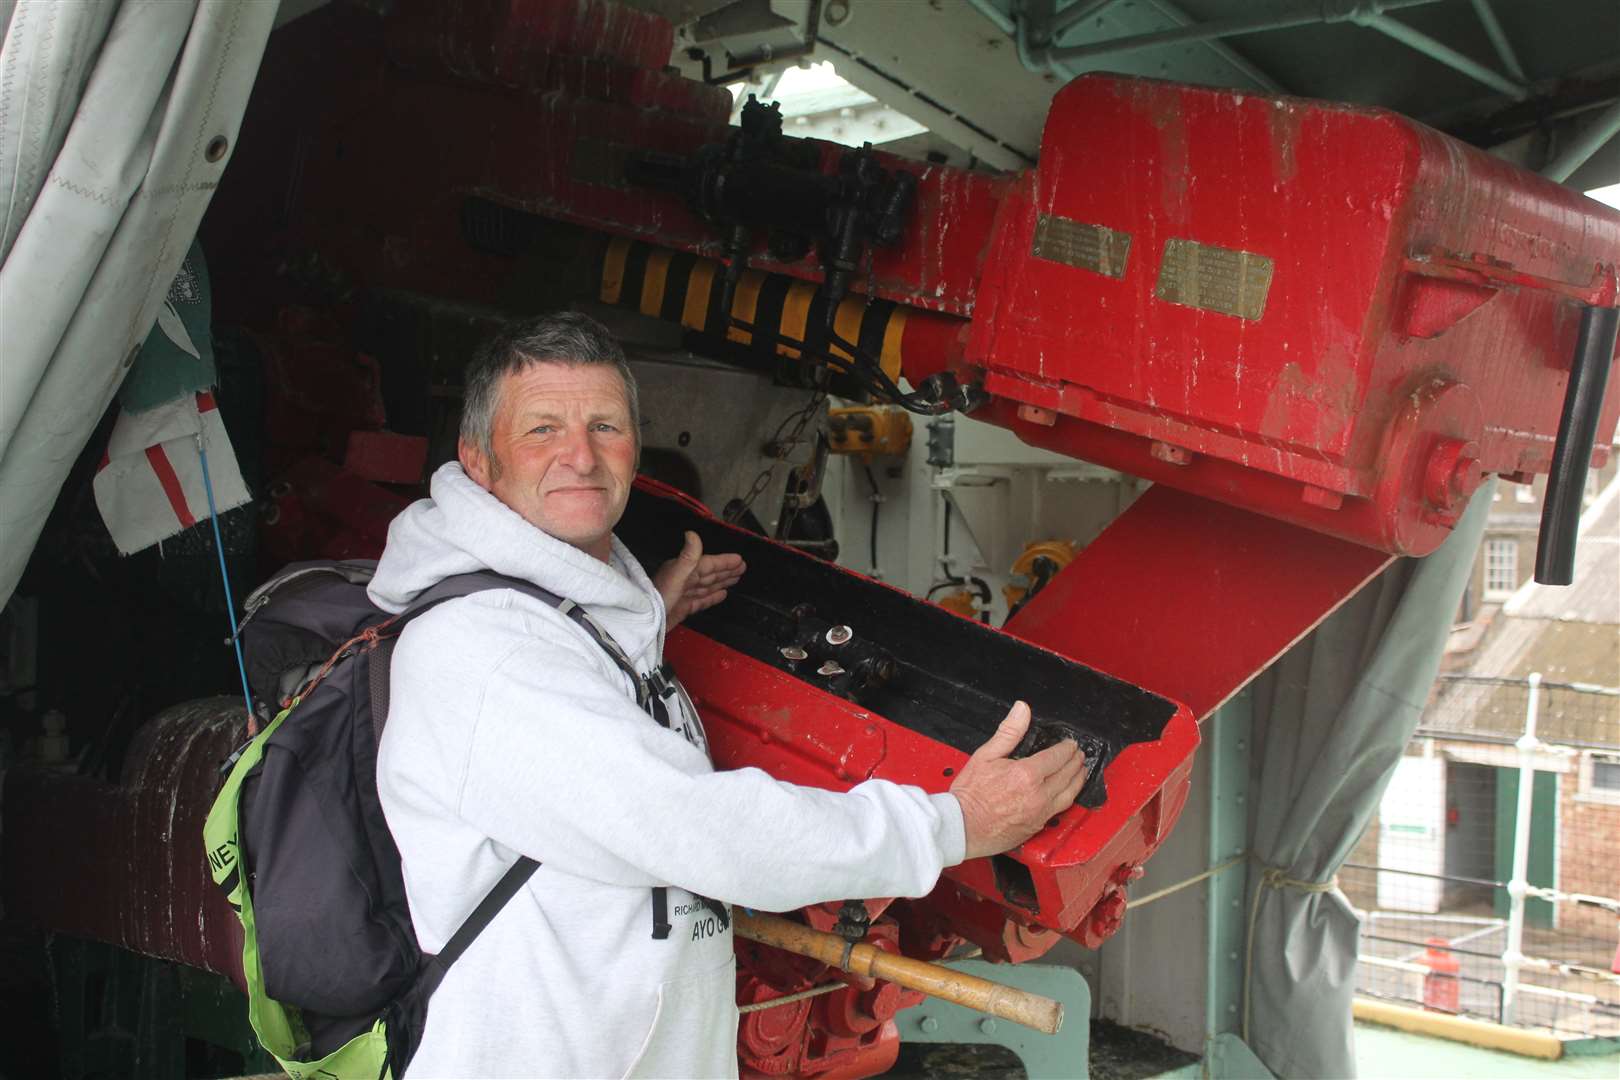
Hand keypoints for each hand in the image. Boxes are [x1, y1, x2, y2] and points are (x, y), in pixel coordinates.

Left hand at [654, 530, 745, 626]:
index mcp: (683, 571)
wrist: (645, 623)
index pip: (708, 563)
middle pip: (709, 574)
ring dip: (721, 581)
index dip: (724, 561)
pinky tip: (722, 595)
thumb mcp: (676, 575)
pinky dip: (712, 597)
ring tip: (736, 579)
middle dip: (726, 570)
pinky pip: (702, 600)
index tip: (739, 559)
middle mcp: (684, 581)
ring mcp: (684, 595)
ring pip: (707, 586)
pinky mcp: (683, 608)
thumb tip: (692, 533)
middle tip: (742, 567)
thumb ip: (687, 556)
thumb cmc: (659, 598)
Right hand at [949, 701, 1087, 860]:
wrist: (962, 827)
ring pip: (1070, 794)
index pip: (1058, 756)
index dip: (1067, 748)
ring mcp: (1040, 813)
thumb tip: (1022, 710)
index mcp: (1026, 774)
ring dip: (1078, 780)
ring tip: (1080, 771)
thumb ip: (1009, 732)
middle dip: (1076, 761)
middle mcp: (1038, 795)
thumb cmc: (970, 795)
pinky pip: (1061, 809)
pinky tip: (1067, 792)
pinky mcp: (1038, 826)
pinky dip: (1069, 797)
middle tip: (1079, 754)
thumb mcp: (985, 755)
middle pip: (1068, 774)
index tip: (1070, 744)